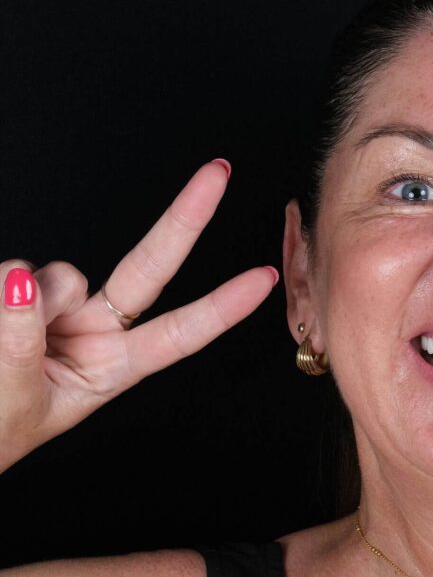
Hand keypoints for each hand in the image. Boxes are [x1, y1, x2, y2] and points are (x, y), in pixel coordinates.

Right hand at [0, 160, 278, 470]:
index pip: (180, 334)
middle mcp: (97, 326)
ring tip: (1, 347)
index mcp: (116, 366)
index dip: (222, 308)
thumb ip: (20, 346)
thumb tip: (21, 280)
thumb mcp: (18, 404)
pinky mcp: (15, 285)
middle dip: (185, 219)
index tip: (264, 279)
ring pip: (57, 274)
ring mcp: (56, 302)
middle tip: (219, 172)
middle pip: (149, 268)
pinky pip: (10, 273)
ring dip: (26, 305)